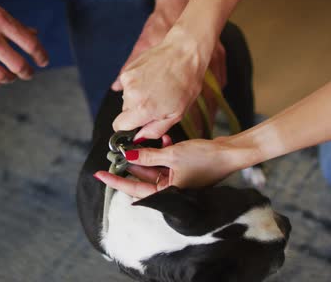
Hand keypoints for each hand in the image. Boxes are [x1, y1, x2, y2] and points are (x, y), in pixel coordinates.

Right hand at [0, 0, 48, 89]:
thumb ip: (12, 23)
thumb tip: (33, 34)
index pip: (29, 42)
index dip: (40, 55)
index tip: (43, 61)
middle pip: (17, 64)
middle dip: (27, 72)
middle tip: (28, 73)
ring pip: (0, 76)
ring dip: (9, 79)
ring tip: (9, 77)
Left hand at [94, 135, 239, 197]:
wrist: (231, 153)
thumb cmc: (206, 158)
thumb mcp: (172, 154)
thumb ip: (148, 157)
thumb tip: (128, 157)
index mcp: (168, 193)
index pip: (134, 189)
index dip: (115, 182)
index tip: (100, 174)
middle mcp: (172, 189)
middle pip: (143, 178)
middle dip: (132, 163)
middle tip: (117, 151)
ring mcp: (178, 180)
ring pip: (154, 168)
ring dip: (149, 154)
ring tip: (146, 141)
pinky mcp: (185, 171)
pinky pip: (166, 162)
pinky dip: (163, 151)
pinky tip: (164, 139)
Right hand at [112, 19, 225, 139]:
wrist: (185, 53)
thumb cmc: (186, 82)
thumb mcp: (177, 114)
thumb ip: (154, 130)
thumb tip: (139, 138)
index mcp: (143, 109)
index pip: (119, 127)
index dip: (128, 128)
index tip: (138, 124)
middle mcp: (131, 95)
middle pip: (125, 113)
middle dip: (138, 111)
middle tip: (157, 102)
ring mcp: (128, 81)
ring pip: (127, 98)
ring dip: (139, 97)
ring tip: (158, 88)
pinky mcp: (128, 70)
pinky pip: (129, 85)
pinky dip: (138, 85)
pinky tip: (153, 79)